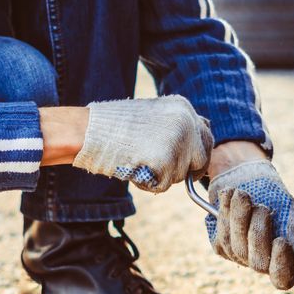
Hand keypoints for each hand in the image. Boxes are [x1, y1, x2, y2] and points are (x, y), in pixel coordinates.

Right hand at [70, 96, 211, 191]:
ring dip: (162, 176)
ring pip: (181, 175)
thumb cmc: (112, 127)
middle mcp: (186, 122)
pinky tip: (133, 169)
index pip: (205, 136)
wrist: (87, 130)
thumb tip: (193, 148)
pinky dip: (148, 184)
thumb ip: (174, 128)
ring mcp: (178, 141)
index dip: (197, 154)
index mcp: (183, 107)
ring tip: (137, 161)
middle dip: (186, 169)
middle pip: (201, 157)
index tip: (189, 165)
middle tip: (164, 171)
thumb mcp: (151, 117)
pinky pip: (163, 186)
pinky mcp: (166, 161)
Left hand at [204, 159, 293, 289]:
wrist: (249, 180)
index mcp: (283, 259)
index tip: (281, 241)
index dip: (281, 266)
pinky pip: (222, 233)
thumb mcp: (290, 213)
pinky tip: (230, 196)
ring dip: (239, 217)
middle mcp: (260, 263)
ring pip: (236, 246)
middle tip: (262, 209)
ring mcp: (239, 256)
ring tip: (242, 195)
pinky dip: (226, 212)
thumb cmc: (276, 199)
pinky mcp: (220, 246)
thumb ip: (293, 235)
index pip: (281, 279)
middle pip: (257, 263)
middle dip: (258, 233)